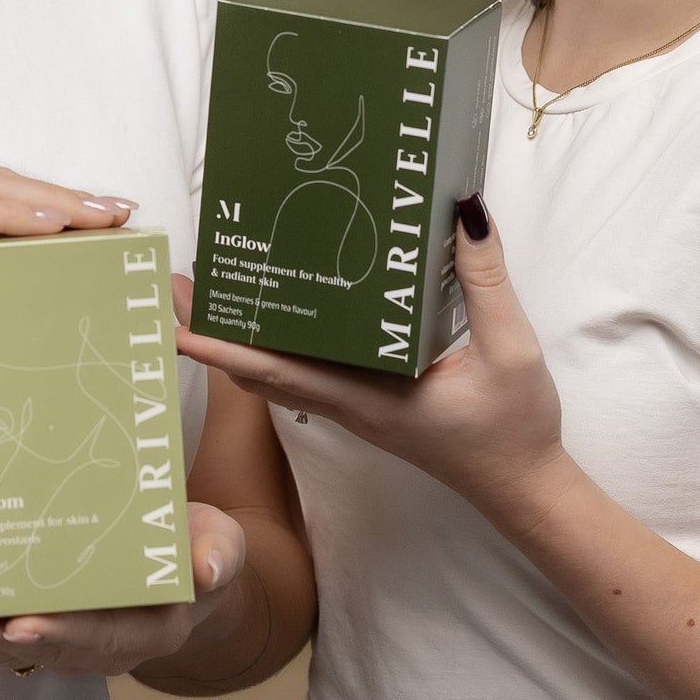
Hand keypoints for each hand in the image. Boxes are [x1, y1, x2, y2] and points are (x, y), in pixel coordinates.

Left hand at [0, 501, 245, 675]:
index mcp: (152, 631)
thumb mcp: (223, 543)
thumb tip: (210, 569)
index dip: (63, 633)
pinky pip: (10, 631)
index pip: (104, 638)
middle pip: (51, 650)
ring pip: (22, 648)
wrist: (187, 563)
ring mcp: (78, 641)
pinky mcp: (54, 625)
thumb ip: (220, 554)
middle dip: (1, 641)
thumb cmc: (201, 550)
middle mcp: (110, 648)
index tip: (24, 625)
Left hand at [172, 202, 577, 536]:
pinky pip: (306, 372)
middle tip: (174, 286)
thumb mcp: (511, 349)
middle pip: (261, 369)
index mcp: (367, 398)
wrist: (525, 489)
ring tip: (209, 290)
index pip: (275, 372)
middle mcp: (347, 404)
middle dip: (214, 332)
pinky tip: (278, 311)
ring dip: (240, 337)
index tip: (174, 323)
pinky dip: (277, 345)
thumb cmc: (515, 429)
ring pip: (279, 372)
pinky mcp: (366, 402)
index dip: (221, 349)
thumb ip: (485, 279)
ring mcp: (354, 406)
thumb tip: (464, 210)